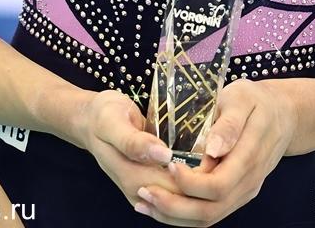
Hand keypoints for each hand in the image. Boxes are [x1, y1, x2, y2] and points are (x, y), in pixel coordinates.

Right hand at [74, 88, 218, 212]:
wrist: (90, 120)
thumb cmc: (103, 116)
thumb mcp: (113, 122)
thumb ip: (134, 141)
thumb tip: (162, 155)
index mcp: (132, 177)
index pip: (175, 190)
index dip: (198, 178)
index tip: (216, 154)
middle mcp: (140, 191)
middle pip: (182, 197)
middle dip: (205, 182)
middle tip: (225, 155)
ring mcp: (145, 190)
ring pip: (182, 198)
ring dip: (202, 184)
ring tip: (219, 159)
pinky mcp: (150, 183)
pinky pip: (177, 190)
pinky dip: (193, 182)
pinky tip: (206, 164)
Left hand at [132, 78, 300, 225]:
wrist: (283, 115)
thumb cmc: (256, 101)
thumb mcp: (242, 98)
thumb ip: (228, 124)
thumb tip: (213, 150)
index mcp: (249, 156)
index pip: (218, 185)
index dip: (190, 184)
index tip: (167, 165)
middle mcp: (248, 182)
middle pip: (211, 210)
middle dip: (174, 207)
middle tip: (143, 192)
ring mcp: (244, 191)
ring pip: (209, 217)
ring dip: (175, 216)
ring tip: (144, 202)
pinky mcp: (237, 193)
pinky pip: (211, 212)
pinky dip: (184, 214)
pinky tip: (161, 204)